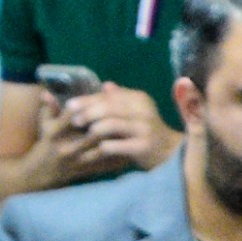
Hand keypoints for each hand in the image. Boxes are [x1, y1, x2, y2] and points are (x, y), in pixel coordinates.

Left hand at [51, 81, 168, 175]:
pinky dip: (104, 146)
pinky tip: (96, 148)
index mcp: (139, 99)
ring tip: (83, 132)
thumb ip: (121, 99)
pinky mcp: (143, 147)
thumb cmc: (148, 132)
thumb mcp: (137, 112)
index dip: (88, 99)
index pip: (109, 96)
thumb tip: (105, 85)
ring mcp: (144, 129)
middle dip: (88, 112)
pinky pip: (117, 145)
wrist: (170, 154)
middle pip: (109, 108)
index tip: (71, 104)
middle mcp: (143, 111)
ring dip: (94, 127)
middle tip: (74, 119)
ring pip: (112, 124)